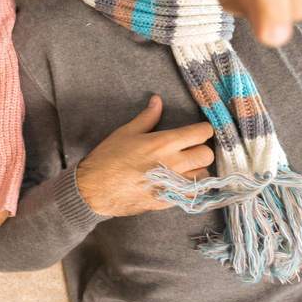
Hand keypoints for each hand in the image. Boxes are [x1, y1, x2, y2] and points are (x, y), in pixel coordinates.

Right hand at [76, 95, 213, 216]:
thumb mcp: (126, 132)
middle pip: (207, 155)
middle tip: (191, 149)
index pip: (200, 133)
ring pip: (204, 176)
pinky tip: (179, 183)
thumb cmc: (108, 158)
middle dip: (202, 149)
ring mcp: (172, 184)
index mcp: (163, 143)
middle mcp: (173, 163)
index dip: (203, 130)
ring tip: (186, 168)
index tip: (199, 131)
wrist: (95, 189)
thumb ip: (147, 117)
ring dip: (197, 170)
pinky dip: (190, 188)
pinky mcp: (168, 200)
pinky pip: (192, 194)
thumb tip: (157, 101)